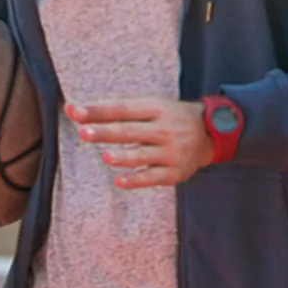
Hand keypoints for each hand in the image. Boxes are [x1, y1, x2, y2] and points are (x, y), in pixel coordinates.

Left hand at [66, 98, 213, 188]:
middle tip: (84, 133)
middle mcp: (164, 129)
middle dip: (107, 132)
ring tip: (106, 156)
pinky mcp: (175, 172)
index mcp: (156, 108)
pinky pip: (152, 178)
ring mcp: (171, 152)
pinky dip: (136, 180)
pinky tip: (119, 181)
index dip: (99, 110)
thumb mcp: (151, 106)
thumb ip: (115, 110)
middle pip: (130, 131)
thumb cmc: (170, 118)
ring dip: (123, 156)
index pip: (123, 109)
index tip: (75, 111)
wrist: (213, 134)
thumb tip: (74, 110)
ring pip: (142, 155)